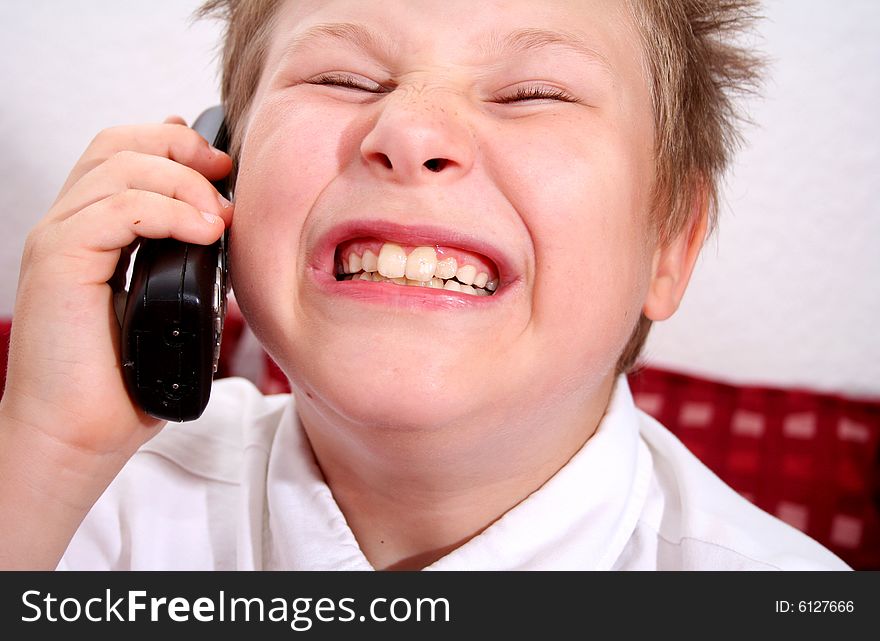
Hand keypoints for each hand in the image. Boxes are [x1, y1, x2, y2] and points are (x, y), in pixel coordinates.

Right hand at [1, 115, 233, 458]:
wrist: (79, 432)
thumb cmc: (124, 378)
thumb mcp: (169, 302)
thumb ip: (183, 258)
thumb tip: (217, 225)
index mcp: (93, 231)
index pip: (123, 153)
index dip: (173, 143)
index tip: (221, 166)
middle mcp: (70, 225)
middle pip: (118, 145)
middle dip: (180, 148)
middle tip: (224, 175)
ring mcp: (59, 240)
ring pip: (118, 167)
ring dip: (183, 183)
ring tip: (219, 218)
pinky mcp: (58, 261)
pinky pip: (115, 210)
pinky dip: (167, 212)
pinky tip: (202, 233)